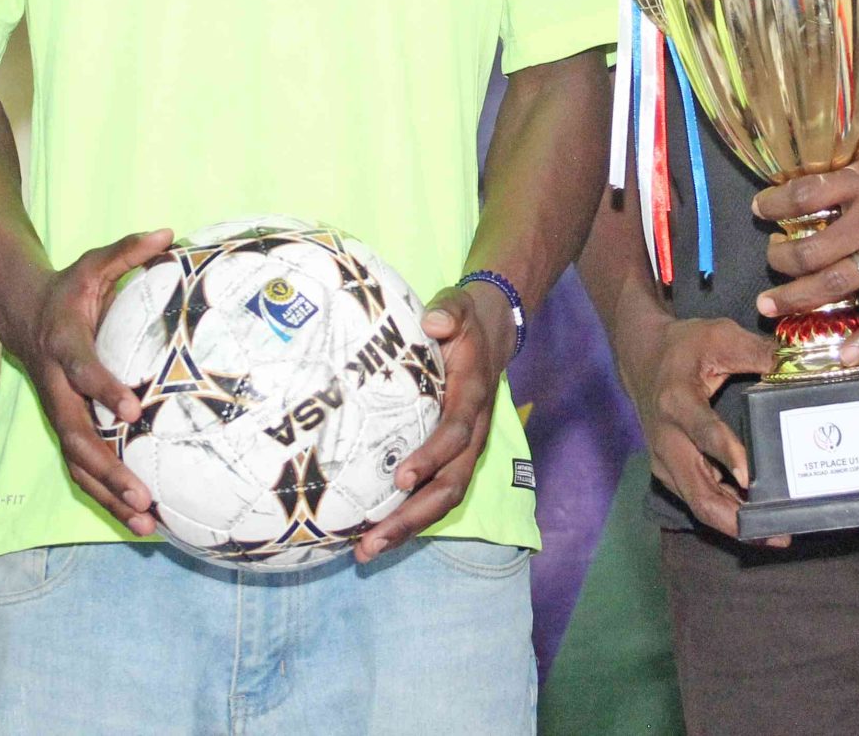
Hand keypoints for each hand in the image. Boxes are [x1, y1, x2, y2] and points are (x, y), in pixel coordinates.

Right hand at [20, 228, 175, 534]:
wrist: (22, 314)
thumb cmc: (68, 292)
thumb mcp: (93, 264)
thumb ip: (128, 250)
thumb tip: (170, 233)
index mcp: (64, 345)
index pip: (81, 371)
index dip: (102, 390)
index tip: (132, 410)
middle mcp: (56, 388)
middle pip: (76, 435)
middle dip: (108, 467)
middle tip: (143, 494)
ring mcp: (58, 413)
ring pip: (77, 463)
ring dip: (108, 495)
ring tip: (145, 522)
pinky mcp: (65, 429)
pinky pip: (82, 469)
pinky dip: (106, 496)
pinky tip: (140, 521)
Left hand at [355, 280, 510, 561]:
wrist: (491, 332)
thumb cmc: (464, 322)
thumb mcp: (457, 307)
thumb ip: (448, 312)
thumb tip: (434, 324)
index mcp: (472, 397)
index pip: (455, 433)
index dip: (432, 457)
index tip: (401, 478)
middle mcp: (472, 432)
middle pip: (449, 485)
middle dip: (413, 516)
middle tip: (373, 540)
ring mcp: (462, 449)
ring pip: (442, 498)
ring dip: (407, 527)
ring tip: (366, 551)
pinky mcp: (449, 456)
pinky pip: (433, 493)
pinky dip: (407, 517)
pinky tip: (372, 534)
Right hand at [619, 315, 778, 539]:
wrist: (641, 357)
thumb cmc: (684, 346)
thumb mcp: (719, 335)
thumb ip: (757, 351)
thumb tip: (798, 366)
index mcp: (677, 401)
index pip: (703, 434)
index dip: (726, 455)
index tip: (751, 478)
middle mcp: (667, 439)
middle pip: (698, 492)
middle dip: (737, 519)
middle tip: (778, 534)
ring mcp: (665, 461)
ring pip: (699, 504)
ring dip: (736, 524)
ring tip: (776, 535)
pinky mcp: (668, 472)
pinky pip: (698, 500)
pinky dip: (727, 514)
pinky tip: (757, 522)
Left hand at [752, 127, 858, 362]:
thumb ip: (851, 171)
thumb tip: (814, 183)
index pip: (802, 196)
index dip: (773, 204)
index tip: (760, 209)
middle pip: (809, 252)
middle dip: (778, 260)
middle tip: (770, 260)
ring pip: (834, 285)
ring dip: (796, 298)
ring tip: (770, 305)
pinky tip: (843, 355)